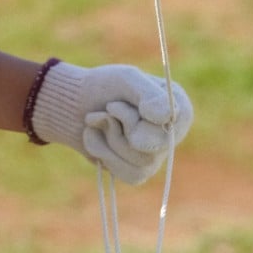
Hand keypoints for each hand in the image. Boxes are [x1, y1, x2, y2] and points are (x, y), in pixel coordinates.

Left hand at [28, 61, 193, 185]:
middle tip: (107, 109)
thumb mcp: (126, 79)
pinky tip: (97, 138)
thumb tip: (166, 118)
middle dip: (118, 126)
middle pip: (152, 145)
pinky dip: (103, 153)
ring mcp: (156, 156)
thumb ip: (149, 94)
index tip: (112, 106)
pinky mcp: (137, 172)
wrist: (75, 105)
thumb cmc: (104, 87)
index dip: (136, 117)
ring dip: (109, 138)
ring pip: (139, 162)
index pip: (171, 122)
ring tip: (100, 121)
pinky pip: (127, 174)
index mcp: (178, 108)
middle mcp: (172, 134)